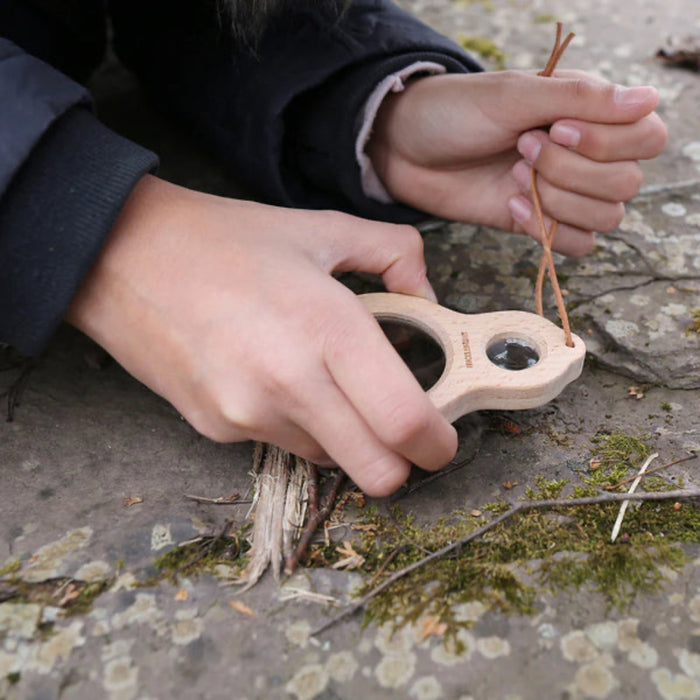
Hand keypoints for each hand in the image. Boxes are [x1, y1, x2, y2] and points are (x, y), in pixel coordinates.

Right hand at [66, 175, 457, 495]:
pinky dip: (298, 424)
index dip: (439, 443)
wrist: (121, 256)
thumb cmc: (225, 240)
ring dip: (346, 435)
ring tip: (323, 379)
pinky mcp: (215, 429)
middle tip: (398, 424)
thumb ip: (395, 254)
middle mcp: (289, 383)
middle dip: (402, 460)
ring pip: (332, 461)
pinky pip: (282, 445)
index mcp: (327, 327)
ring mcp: (248, 414)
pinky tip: (275, 379)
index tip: (442, 436)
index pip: (405, 422)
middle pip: (378, 473)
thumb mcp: (321, 228)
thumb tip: (429, 297)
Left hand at [367, 70, 667, 255]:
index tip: (555, 128)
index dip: (608, 141)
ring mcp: (562, 192)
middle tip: (521, 149)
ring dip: (558, 200)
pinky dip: (547, 230)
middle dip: (571, 171)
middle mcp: (585, 154)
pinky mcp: (537, 223)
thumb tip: (650, 97)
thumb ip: (579, 98)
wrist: (405, 150)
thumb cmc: (454, 112)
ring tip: (512, 175)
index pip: (647, 137)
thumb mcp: (513, 95)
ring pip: (606, 218)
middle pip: (627, 184)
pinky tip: (510, 206)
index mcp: (589, 112)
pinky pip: (577, 245)